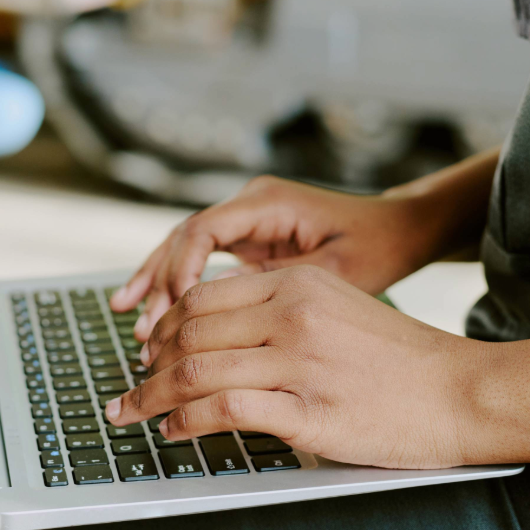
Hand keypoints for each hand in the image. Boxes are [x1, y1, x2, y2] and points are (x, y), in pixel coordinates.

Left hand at [104, 266, 482, 469]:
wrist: (461, 391)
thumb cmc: (401, 358)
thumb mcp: (337, 306)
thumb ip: (279, 308)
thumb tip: (219, 327)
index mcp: (297, 283)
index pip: (203, 297)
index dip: (163, 325)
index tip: (146, 350)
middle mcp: (292, 314)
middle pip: (188, 332)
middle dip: (145, 364)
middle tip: (129, 386)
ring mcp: (299, 362)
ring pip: (193, 372)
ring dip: (150, 398)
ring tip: (134, 413)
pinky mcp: (307, 411)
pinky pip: (221, 411)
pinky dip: (184, 423)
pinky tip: (174, 431)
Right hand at [109, 175, 441, 340]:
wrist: (400, 229)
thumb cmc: (376, 248)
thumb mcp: (333, 271)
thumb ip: (277, 285)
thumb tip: (219, 303)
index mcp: (268, 202)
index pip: (204, 229)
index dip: (182, 270)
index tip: (174, 310)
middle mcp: (249, 203)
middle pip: (184, 238)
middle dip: (159, 282)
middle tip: (143, 327)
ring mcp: (246, 219)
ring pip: (185, 247)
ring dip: (157, 283)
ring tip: (130, 318)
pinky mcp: (249, 238)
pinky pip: (202, 259)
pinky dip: (178, 284)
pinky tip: (152, 309)